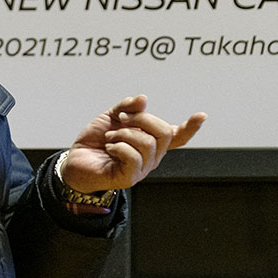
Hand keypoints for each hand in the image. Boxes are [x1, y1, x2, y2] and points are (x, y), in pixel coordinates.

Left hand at [59, 95, 206, 192]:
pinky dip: (119, 146)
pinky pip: (133, 157)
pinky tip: (110, 147)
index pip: (176, 136)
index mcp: (151, 141)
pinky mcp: (129, 178)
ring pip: (147, 143)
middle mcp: (151, 156)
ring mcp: (142, 169)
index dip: (190, 127)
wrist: (76, 160)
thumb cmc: (96, 140)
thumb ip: (127, 106)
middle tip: (122, 119)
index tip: (202, 115)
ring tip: (110, 136)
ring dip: (124, 133)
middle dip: (141, 119)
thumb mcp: (111, 117)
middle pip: (163, 132)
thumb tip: (143, 99)